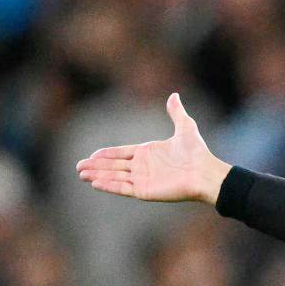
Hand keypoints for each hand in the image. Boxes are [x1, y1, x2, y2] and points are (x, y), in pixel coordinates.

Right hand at [76, 93, 231, 204]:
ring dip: (98, 175)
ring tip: (81, 174)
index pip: (122, 153)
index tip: (92, 154)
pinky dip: (110, 185)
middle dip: (96, 166)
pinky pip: (124, 187)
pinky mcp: (146, 191)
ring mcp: (144, 179)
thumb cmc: (197, 152)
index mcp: (148, 152)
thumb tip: (174, 95)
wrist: (205, 172)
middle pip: (114, 166)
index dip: (107, 154)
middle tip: (78, 167)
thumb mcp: (185, 127)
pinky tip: (95, 183)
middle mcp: (144, 167)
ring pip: (115, 177)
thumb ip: (176, 112)